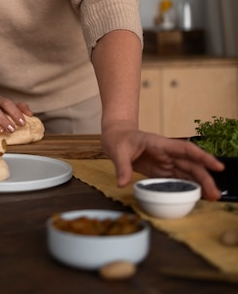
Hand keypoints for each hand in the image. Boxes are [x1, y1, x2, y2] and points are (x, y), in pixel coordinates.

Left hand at [101, 124, 224, 200]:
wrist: (115, 136)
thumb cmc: (118, 138)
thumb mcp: (117, 150)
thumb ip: (122, 166)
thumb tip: (122, 183)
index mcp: (160, 144)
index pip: (186, 149)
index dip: (203, 157)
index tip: (218, 167)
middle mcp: (167, 153)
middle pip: (191, 165)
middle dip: (205, 178)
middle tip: (215, 195)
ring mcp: (165, 162)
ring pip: (187, 173)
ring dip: (200, 184)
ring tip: (211, 198)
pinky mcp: (161, 171)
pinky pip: (178, 179)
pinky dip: (188, 187)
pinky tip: (197, 196)